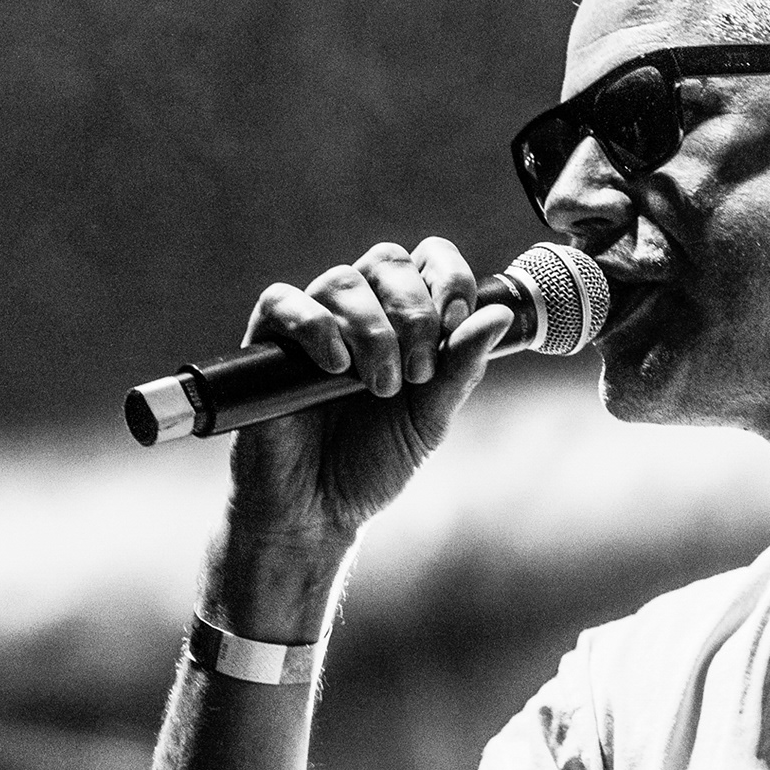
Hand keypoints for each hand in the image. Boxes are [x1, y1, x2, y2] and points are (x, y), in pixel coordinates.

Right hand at [224, 237, 512, 555]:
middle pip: (387, 261)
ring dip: (372, 331)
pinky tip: (336, 367)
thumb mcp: (431, 418)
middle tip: (417, 373)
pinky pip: (284, 301)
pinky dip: (314, 326)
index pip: (428, 258)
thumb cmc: (373, 462)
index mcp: (403, 319)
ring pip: (341, 281)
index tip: (456, 321)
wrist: (319, 511)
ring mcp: (312, 323)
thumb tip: (501, 314)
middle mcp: (359, 311)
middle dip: (413, 312)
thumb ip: (462, 366)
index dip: (447, 277)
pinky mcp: (267, 342)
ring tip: (379, 386)